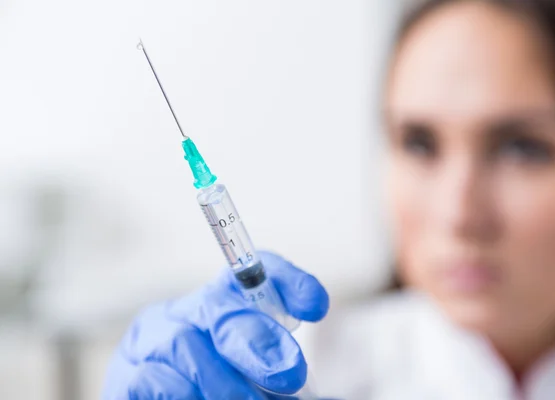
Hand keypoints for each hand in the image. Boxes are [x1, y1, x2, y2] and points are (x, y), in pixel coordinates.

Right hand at [102, 252, 329, 399]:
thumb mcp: (257, 378)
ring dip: (222, 380)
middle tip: (289, 375)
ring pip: (184, 342)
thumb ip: (276, 373)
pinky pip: (152, 378)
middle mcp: (190, 311)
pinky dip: (184, 394)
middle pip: (219, 305)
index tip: (315, 307)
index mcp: (228, 304)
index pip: (258, 270)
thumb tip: (306, 384)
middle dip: (257, 340)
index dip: (287, 281)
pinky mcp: (127, 373)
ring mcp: (153, 339)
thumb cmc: (224, 391)